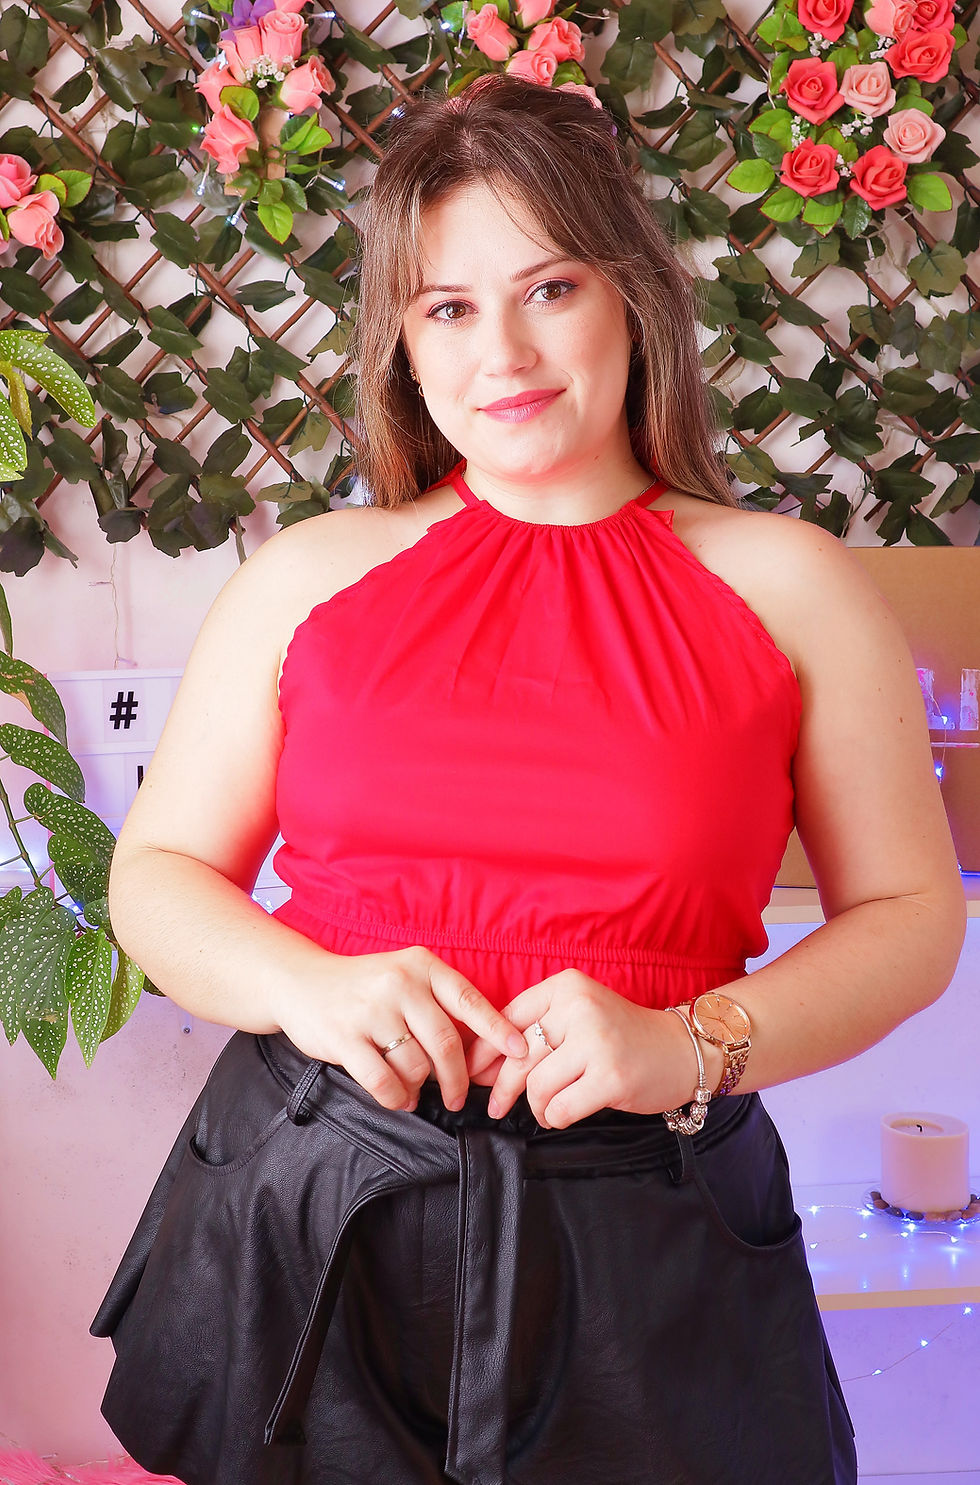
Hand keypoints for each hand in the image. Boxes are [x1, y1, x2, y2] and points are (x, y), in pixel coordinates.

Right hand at [274, 945, 527, 1113]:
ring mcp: (370, 1010)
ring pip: (415, 1065)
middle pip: (446, 1043)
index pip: (469, 1000)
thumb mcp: (404, 976)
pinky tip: (397, 1098)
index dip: (498, 1029)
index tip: (520, 1052)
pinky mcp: (344, 1037)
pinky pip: (383, 1081)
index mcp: (421, 965)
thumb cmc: (363, 986)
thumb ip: (438, 1002)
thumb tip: (483, 1045)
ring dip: (420, 1089)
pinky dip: (396, 1097)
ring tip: (414, 1093)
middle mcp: (399, 983)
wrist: (300, 983)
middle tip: (458, 1098)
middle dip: (457, 1078)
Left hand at [464, 971, 707, 1128]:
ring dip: (536, 1106)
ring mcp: (597, 1042)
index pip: (508, 1018)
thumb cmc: (622, 1036)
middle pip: (518, 1054)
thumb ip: (537, 1030)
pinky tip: (560, 1115)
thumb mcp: (579, 1015)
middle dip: (500, 1086)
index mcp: (567, 986)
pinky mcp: (611, 1077)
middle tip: (493, 1104)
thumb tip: (483, 1064)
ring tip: (544, 1110)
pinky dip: (554, 1118)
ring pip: (536, 1085)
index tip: (472, 1070)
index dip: (485, 1049)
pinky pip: (560, 1107)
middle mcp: (580, 1007)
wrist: (681, 1050)